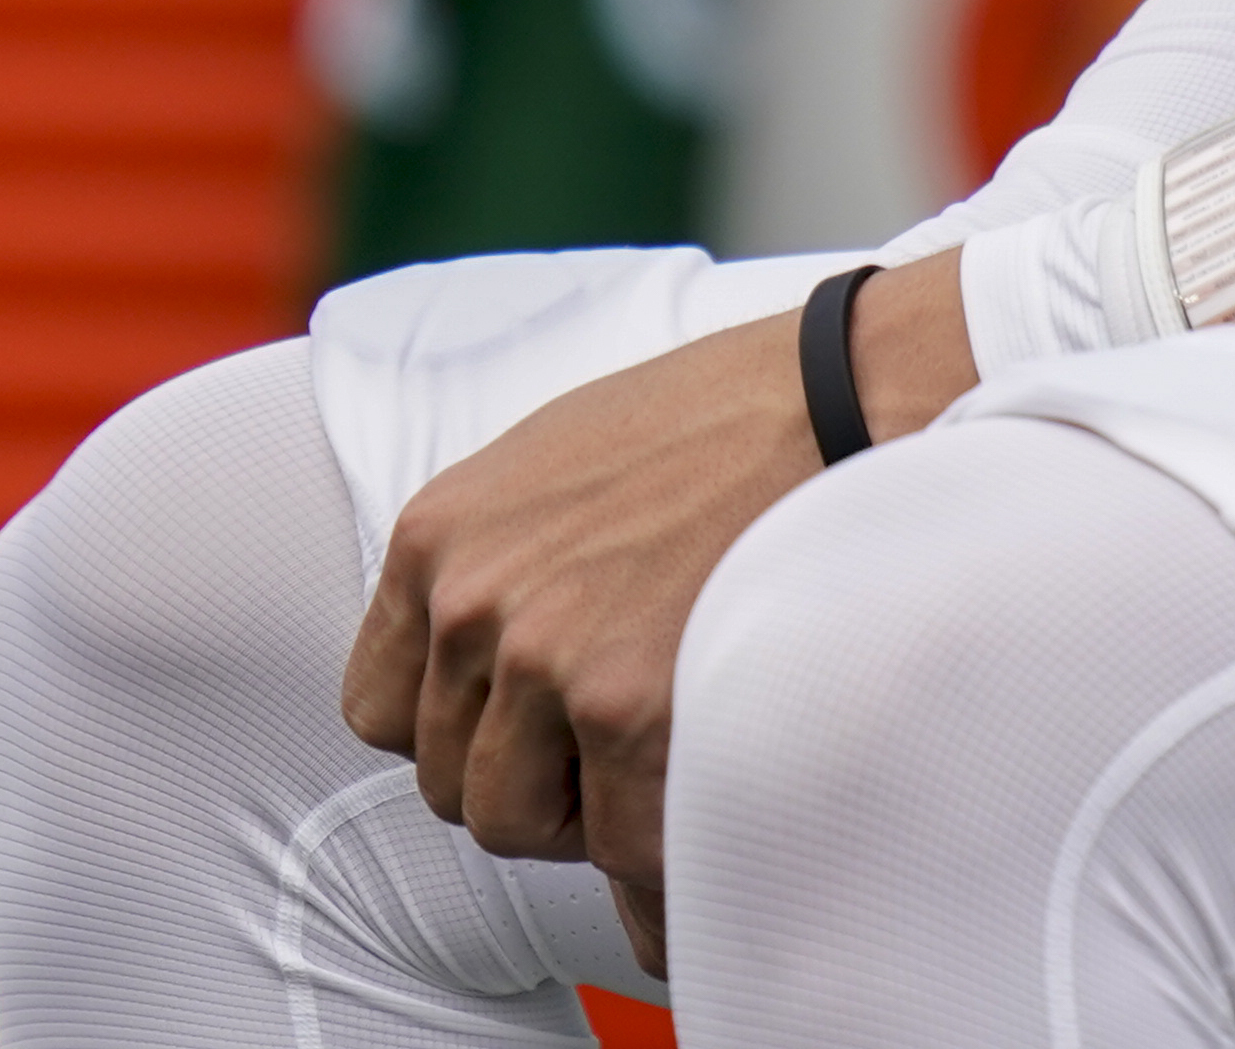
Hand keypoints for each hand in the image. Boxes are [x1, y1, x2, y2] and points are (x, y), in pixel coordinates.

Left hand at [338, 255, 977, 902]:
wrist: (854, 388)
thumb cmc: (734, 419)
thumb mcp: (565, 460)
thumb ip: (503, 560)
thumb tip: (499, 679)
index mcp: (439, 535)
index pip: (380, 713)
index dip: (467, 733)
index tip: (538, 722)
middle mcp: (471, 599)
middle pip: (449, 781)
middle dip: (537, 779)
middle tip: (632, 736)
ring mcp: (544, 656)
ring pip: (516, 823)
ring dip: (590, 814)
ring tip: (675, 747)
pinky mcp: (629, 708)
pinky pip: (618, 843)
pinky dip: (664, 847)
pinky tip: (711, 799)